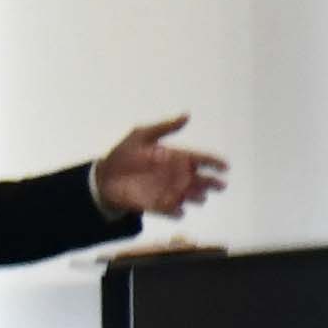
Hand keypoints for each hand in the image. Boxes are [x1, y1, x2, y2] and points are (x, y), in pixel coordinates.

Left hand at [92, 117, 229, 218]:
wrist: (103, 179)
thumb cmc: (122, 155)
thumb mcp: (141, 136)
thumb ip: (164, 127)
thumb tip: (187, 115)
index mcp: (176, 157)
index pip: (200, 159)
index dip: (213, 162)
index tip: (225, 167)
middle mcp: (176, 175)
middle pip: (200, 180)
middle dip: (211, 183)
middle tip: (219, 185)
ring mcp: (169, 191)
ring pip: (190, 196)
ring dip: (196, 197)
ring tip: (198, 197)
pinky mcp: (159, 206)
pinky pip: (173, 211)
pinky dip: (176, 211)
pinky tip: (178, 210)